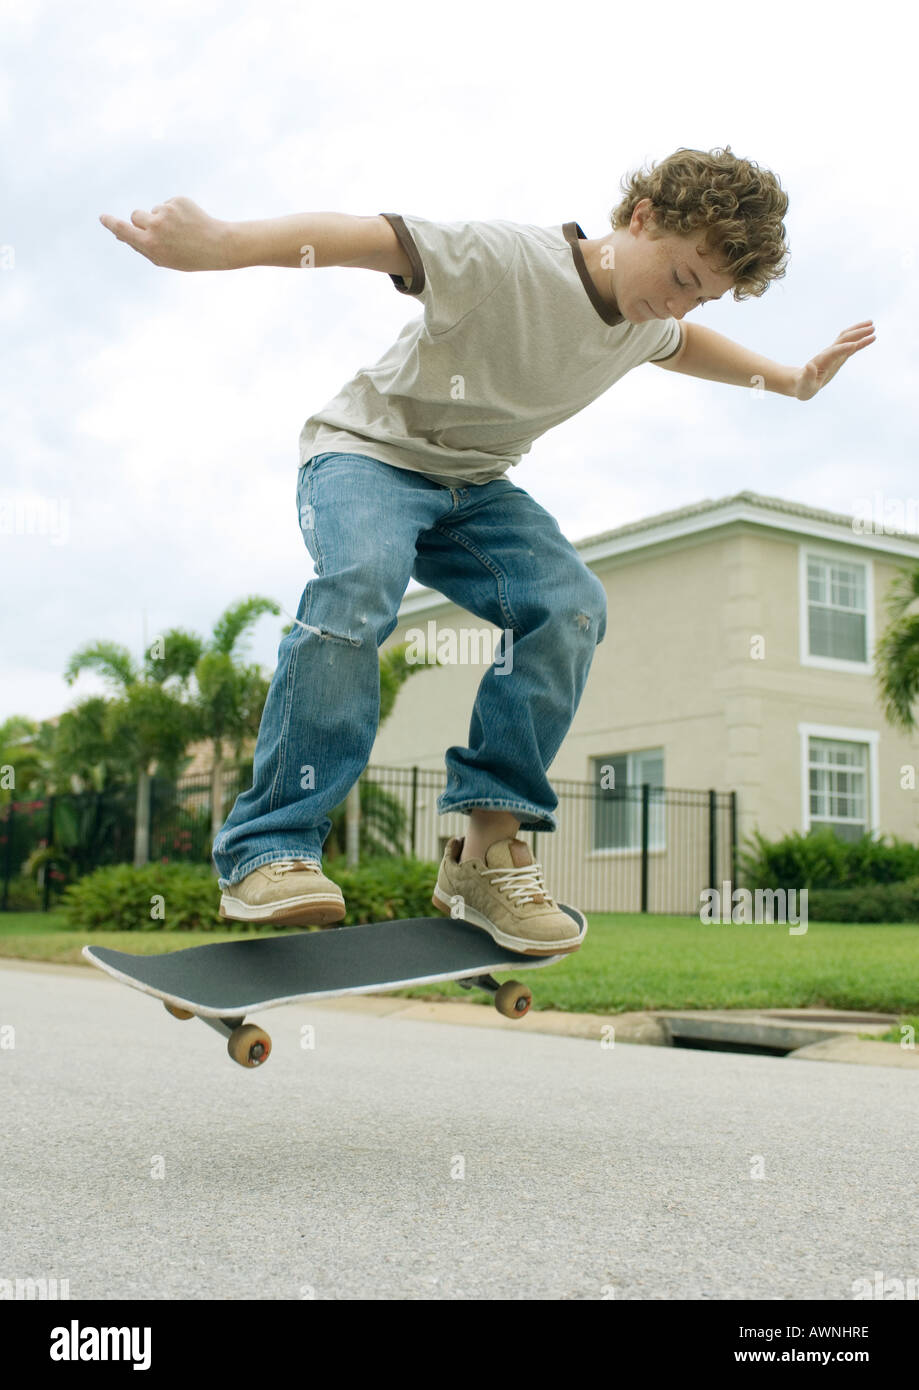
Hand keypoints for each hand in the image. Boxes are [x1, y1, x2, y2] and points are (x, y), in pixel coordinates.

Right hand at [98, 196, 231, 271]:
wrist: (218, 246)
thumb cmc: (188, 257)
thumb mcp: (162, 258)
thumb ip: (140, 246)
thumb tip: (120, 234)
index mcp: (150, 244)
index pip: (123, 230)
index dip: (111, 223)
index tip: (103, 217)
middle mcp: (156, 226)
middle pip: (135, 216)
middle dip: (142, 221)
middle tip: (160, 232)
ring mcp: (167, 211)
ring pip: (153, 210)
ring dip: (161, 218)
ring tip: (181, 231)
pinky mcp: (178, 201)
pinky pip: (168, 204)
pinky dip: (175, 212)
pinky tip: (189, 222)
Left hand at [792, 320, 875, 399]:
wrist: (801, 381)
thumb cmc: (803, 385)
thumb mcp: (805, 384)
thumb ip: (808, 376)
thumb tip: (809, 366)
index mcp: (822, 360)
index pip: (834, 352)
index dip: (843, 349)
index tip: (854, 346)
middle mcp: (829, 353)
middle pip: (843, 339)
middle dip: (856, 334)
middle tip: (872, 328)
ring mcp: (835, 353)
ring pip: (847, 338)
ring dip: (859, 331)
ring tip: (872, 325)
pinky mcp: (839, 356)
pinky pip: (851, 346)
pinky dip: (860, 341)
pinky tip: (870, 337)